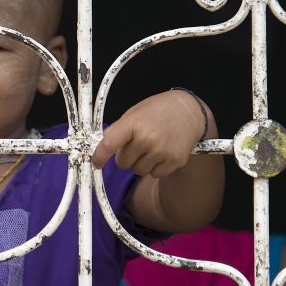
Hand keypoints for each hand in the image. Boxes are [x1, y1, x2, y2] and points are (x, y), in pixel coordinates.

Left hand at [92, 90, 209, 176]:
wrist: (189, 111)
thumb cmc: (158, 110)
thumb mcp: (135, 112)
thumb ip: (119, 129)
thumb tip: (101, 146)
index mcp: (133, 123)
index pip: (109, 144)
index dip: (99, 156)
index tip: (96, 162)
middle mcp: (147, 138)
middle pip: (123, 163)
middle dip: (126, 157)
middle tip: (136, 145)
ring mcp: (161, 151)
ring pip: (138, 170)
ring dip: (140, 163)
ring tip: (151, 147)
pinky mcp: (174, 161)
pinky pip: (154, 174)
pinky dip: (155, 167)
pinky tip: (162, 153)